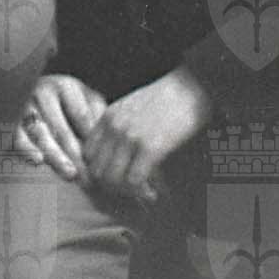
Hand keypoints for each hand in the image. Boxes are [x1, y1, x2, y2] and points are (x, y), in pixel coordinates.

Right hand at [14, 72, 104, 182]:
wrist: (34, 93)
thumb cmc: (70, 103)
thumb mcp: (87, 101)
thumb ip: (98, 116)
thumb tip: (113, 141)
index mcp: (64, 86)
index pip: (80, 115)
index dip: (92, 139)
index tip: (103, 160)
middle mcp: (42, 92)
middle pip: (61, 127)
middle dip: (76, 154)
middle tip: (89, 176)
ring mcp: (24, 105)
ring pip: (40, 133)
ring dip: (55, 155)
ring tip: (69, 173)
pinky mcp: (9, 119)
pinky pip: (16, 136)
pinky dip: (26, 149)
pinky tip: (37, 161)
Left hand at [82, 68, 211, 204]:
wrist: (191, 85)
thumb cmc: (167, 98)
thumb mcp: (132, 107)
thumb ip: (119, 127)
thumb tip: (117, 157)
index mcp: (108, 117)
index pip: (87, 154)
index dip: (100, 171)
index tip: (118, 178)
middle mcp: (114, 127)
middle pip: (96, 171)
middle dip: (113, 187)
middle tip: (132, 191)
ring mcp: (130, 137)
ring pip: (112, 180)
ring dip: (127, 193)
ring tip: (144, 193)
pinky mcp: (150, 147)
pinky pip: (134, 181)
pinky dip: (143, 192)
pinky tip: (154, 192)